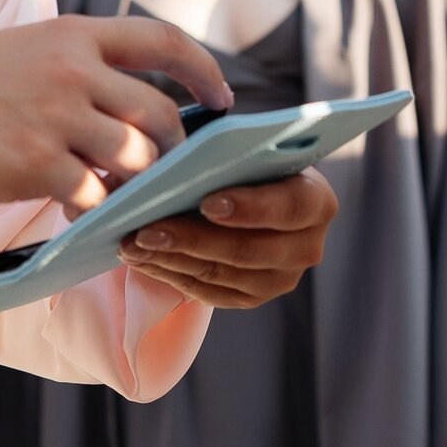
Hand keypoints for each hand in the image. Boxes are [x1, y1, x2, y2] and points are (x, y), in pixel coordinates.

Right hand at [0, 17, 232, 212]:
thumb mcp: (26, 52)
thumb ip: (80, 70)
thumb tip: (133, 111)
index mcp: (74, 35)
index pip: (164, 42)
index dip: (204, 71)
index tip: (222, 98)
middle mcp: (73, 70)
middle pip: (161, 113)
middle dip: (175, 149)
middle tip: (168, 171)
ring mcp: (56, 117)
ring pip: (137, 158)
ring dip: (139, 184)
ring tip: (123, 195)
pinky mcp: (35, 164)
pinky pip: (95, 196)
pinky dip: (100, 211)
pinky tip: (85, 213)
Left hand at [113, 170, 337, 307]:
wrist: (251, 192)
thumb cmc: (244, 160)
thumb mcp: (242, 148)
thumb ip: (222, 151)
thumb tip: (172, 157)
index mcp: (316, 200)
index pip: (290, 207)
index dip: (250, 207)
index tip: (206, 202)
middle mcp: (306, 246)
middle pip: (247, 250)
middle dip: (191, 239)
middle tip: (146, 229)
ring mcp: (281, 278)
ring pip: (221, 274)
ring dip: (171, 259)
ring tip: (131, 243)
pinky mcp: (252, 298)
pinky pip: (208, 292)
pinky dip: (170, 274)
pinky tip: (140, 258)